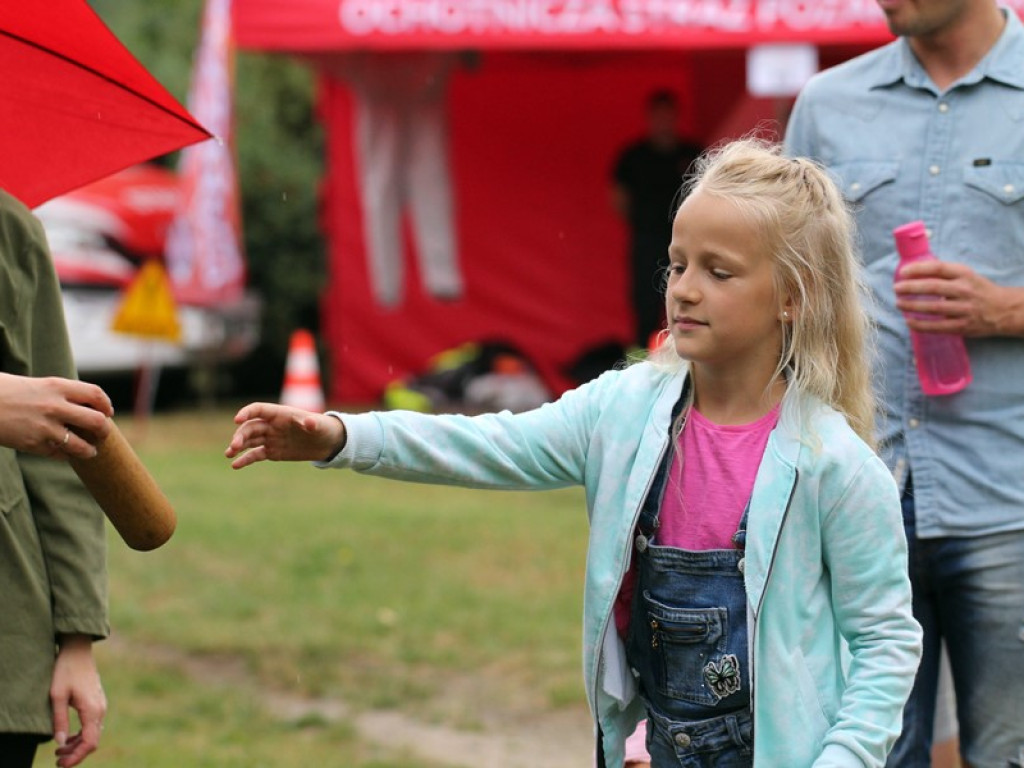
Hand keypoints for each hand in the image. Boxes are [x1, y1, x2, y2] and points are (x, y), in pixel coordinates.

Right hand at [0, 374, 112, 457]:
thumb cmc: (7, 391)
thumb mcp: (37, 385)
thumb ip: (61, 394)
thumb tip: (85, 406)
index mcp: (57, 386)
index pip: (95, 394)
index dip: (106, 404)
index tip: (108, 411)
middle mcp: (55, 406)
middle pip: (97, 421)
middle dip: (104, 430)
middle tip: (103, 434)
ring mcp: (45, 427)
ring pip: (82, 445)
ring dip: (89, 450)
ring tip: (90, 451)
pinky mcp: (33, 444)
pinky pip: (59, 454)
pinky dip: (65, 455)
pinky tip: (65, 453)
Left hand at [51, 635, 105, 767]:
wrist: (78, 650)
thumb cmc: (66, 670)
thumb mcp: (56, 696)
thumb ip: (59, 720)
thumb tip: (60, 743)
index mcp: (92, 710)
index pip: (89, 742)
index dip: (76, 757)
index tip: (61, 765)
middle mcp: (100, 709)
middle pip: (92, 741)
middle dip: (75, 754)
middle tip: (56, 761)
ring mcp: (101, 705)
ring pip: (93, 734)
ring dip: (77, 745)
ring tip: (58, 752)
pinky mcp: (98, 702)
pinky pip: (93, 725)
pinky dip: (81, 735)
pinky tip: (68, 736)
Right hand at [225, 403, 345, 468]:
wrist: (327, 443)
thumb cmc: (323, 428)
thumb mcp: (319, 426)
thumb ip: (312, 424)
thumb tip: (309, 422)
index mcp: (280, 414)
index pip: (258, 410)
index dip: (247, 413)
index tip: (237, 420)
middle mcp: (272, 425)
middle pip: (250, 427)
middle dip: (240, 435)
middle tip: (234, 447)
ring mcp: (271, 438)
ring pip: (250, 441)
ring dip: (238, 446)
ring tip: (229, 454)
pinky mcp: (272, 451)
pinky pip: (256, 455)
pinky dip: (245, 459)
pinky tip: (235, 465)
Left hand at [894, 260, 1023, 336]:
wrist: (1002, 310)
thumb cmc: (977, 290)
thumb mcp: (965, 275)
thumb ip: (944, 274)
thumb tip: (913, 271)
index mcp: (964, 274)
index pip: (938, 268)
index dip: (918, 269)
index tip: (902, 272)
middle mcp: (964, 290)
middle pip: (933, 287)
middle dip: (911, 287)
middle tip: (896, 288)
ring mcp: (963, 309)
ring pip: (933, 308)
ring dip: (912, 306)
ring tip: (898, 304)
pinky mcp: (962, 326)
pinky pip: (937, 327)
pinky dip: (920, 324)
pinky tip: (909, 321)